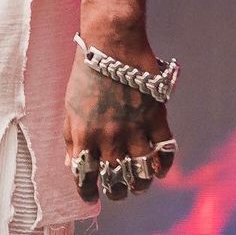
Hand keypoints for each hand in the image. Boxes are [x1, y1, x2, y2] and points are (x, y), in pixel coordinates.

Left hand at [63, 33, 174, 203]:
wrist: (112, 41)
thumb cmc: (87, 69)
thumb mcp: (70, 103)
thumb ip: (70, 136)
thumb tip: (70, 164)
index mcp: (84, 134)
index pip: (85, 177)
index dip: (87, 192)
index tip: (90, 195)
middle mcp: (109, 138)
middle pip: (116, 180)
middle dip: (116, 191)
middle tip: (117, 189)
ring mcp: (135, 129)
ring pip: (142, 174)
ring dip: (140, 184)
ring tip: (138, 183)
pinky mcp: (156, 118)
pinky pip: (165, 153)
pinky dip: (163, 166)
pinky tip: (158, 168)